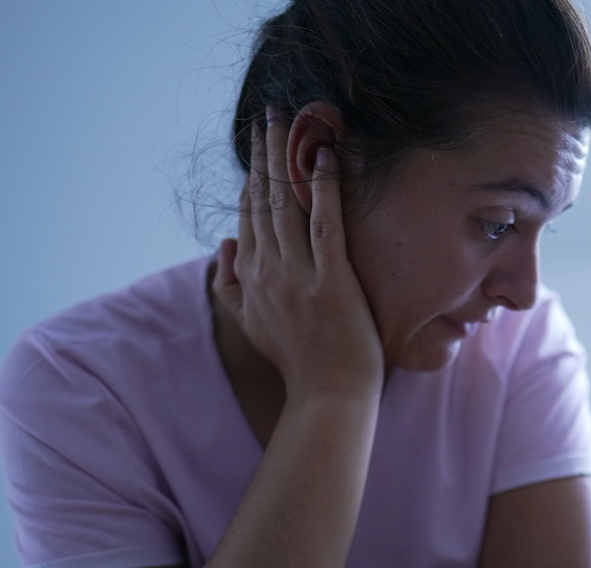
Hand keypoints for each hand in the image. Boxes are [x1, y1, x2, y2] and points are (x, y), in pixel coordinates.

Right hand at [212, 109, 382, 399]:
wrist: (328, 396)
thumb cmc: (298, 361)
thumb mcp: (252, 324)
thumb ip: (231, 284)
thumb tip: (224, 243)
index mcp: (251, 278)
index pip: (249, 216)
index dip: (253, 177)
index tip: (258, 146)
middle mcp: (269, 271)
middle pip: (263, 200)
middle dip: (267, 153)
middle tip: (272, 114)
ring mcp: (299, 275)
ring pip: (288, 204)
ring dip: (290, 157)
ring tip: (295, 120)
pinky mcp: (332, 281)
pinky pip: (325, 224)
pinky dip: (323, 187)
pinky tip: (326, 156)